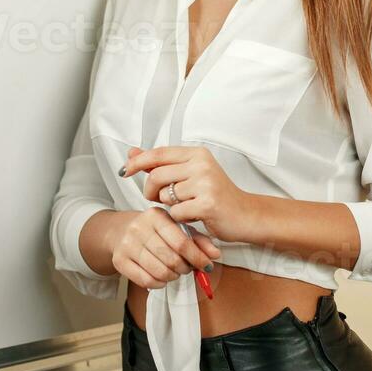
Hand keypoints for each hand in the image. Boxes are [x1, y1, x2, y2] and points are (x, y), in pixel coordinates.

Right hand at [108, 205, 220, 290]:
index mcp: (156, 216)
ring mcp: (127, 244)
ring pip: (160, 271)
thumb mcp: (177, 228)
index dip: (197, 257)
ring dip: (173, 276)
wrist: (120, 230)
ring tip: (175, 272)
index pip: (181, 242)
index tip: (206, 265)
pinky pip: (146, 280)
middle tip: (187, 268)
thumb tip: (215, 254)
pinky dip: (159, 283)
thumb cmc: (155, 230)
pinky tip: (162, 277)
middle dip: (185, 268)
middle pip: (171, 259)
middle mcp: (139, 228)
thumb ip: (198, 240)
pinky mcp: (119, 260)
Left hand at [121, 145, 260, 244]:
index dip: (138, 162)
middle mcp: (201, 164)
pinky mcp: (207, 204)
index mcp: (197, 154)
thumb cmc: (216, 194)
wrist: (246, 214)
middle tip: (155, 198)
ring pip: (165, 196)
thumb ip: (161, 163)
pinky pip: (177, 212)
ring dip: (169, 205)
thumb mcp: (190, 173)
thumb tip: (132, 152)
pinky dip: (181, 217)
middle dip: (149, 190)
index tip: (125, 171)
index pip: (158, 153)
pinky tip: (194, 215)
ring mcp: (205, 184)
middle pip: (156, 175)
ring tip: (185, 205)